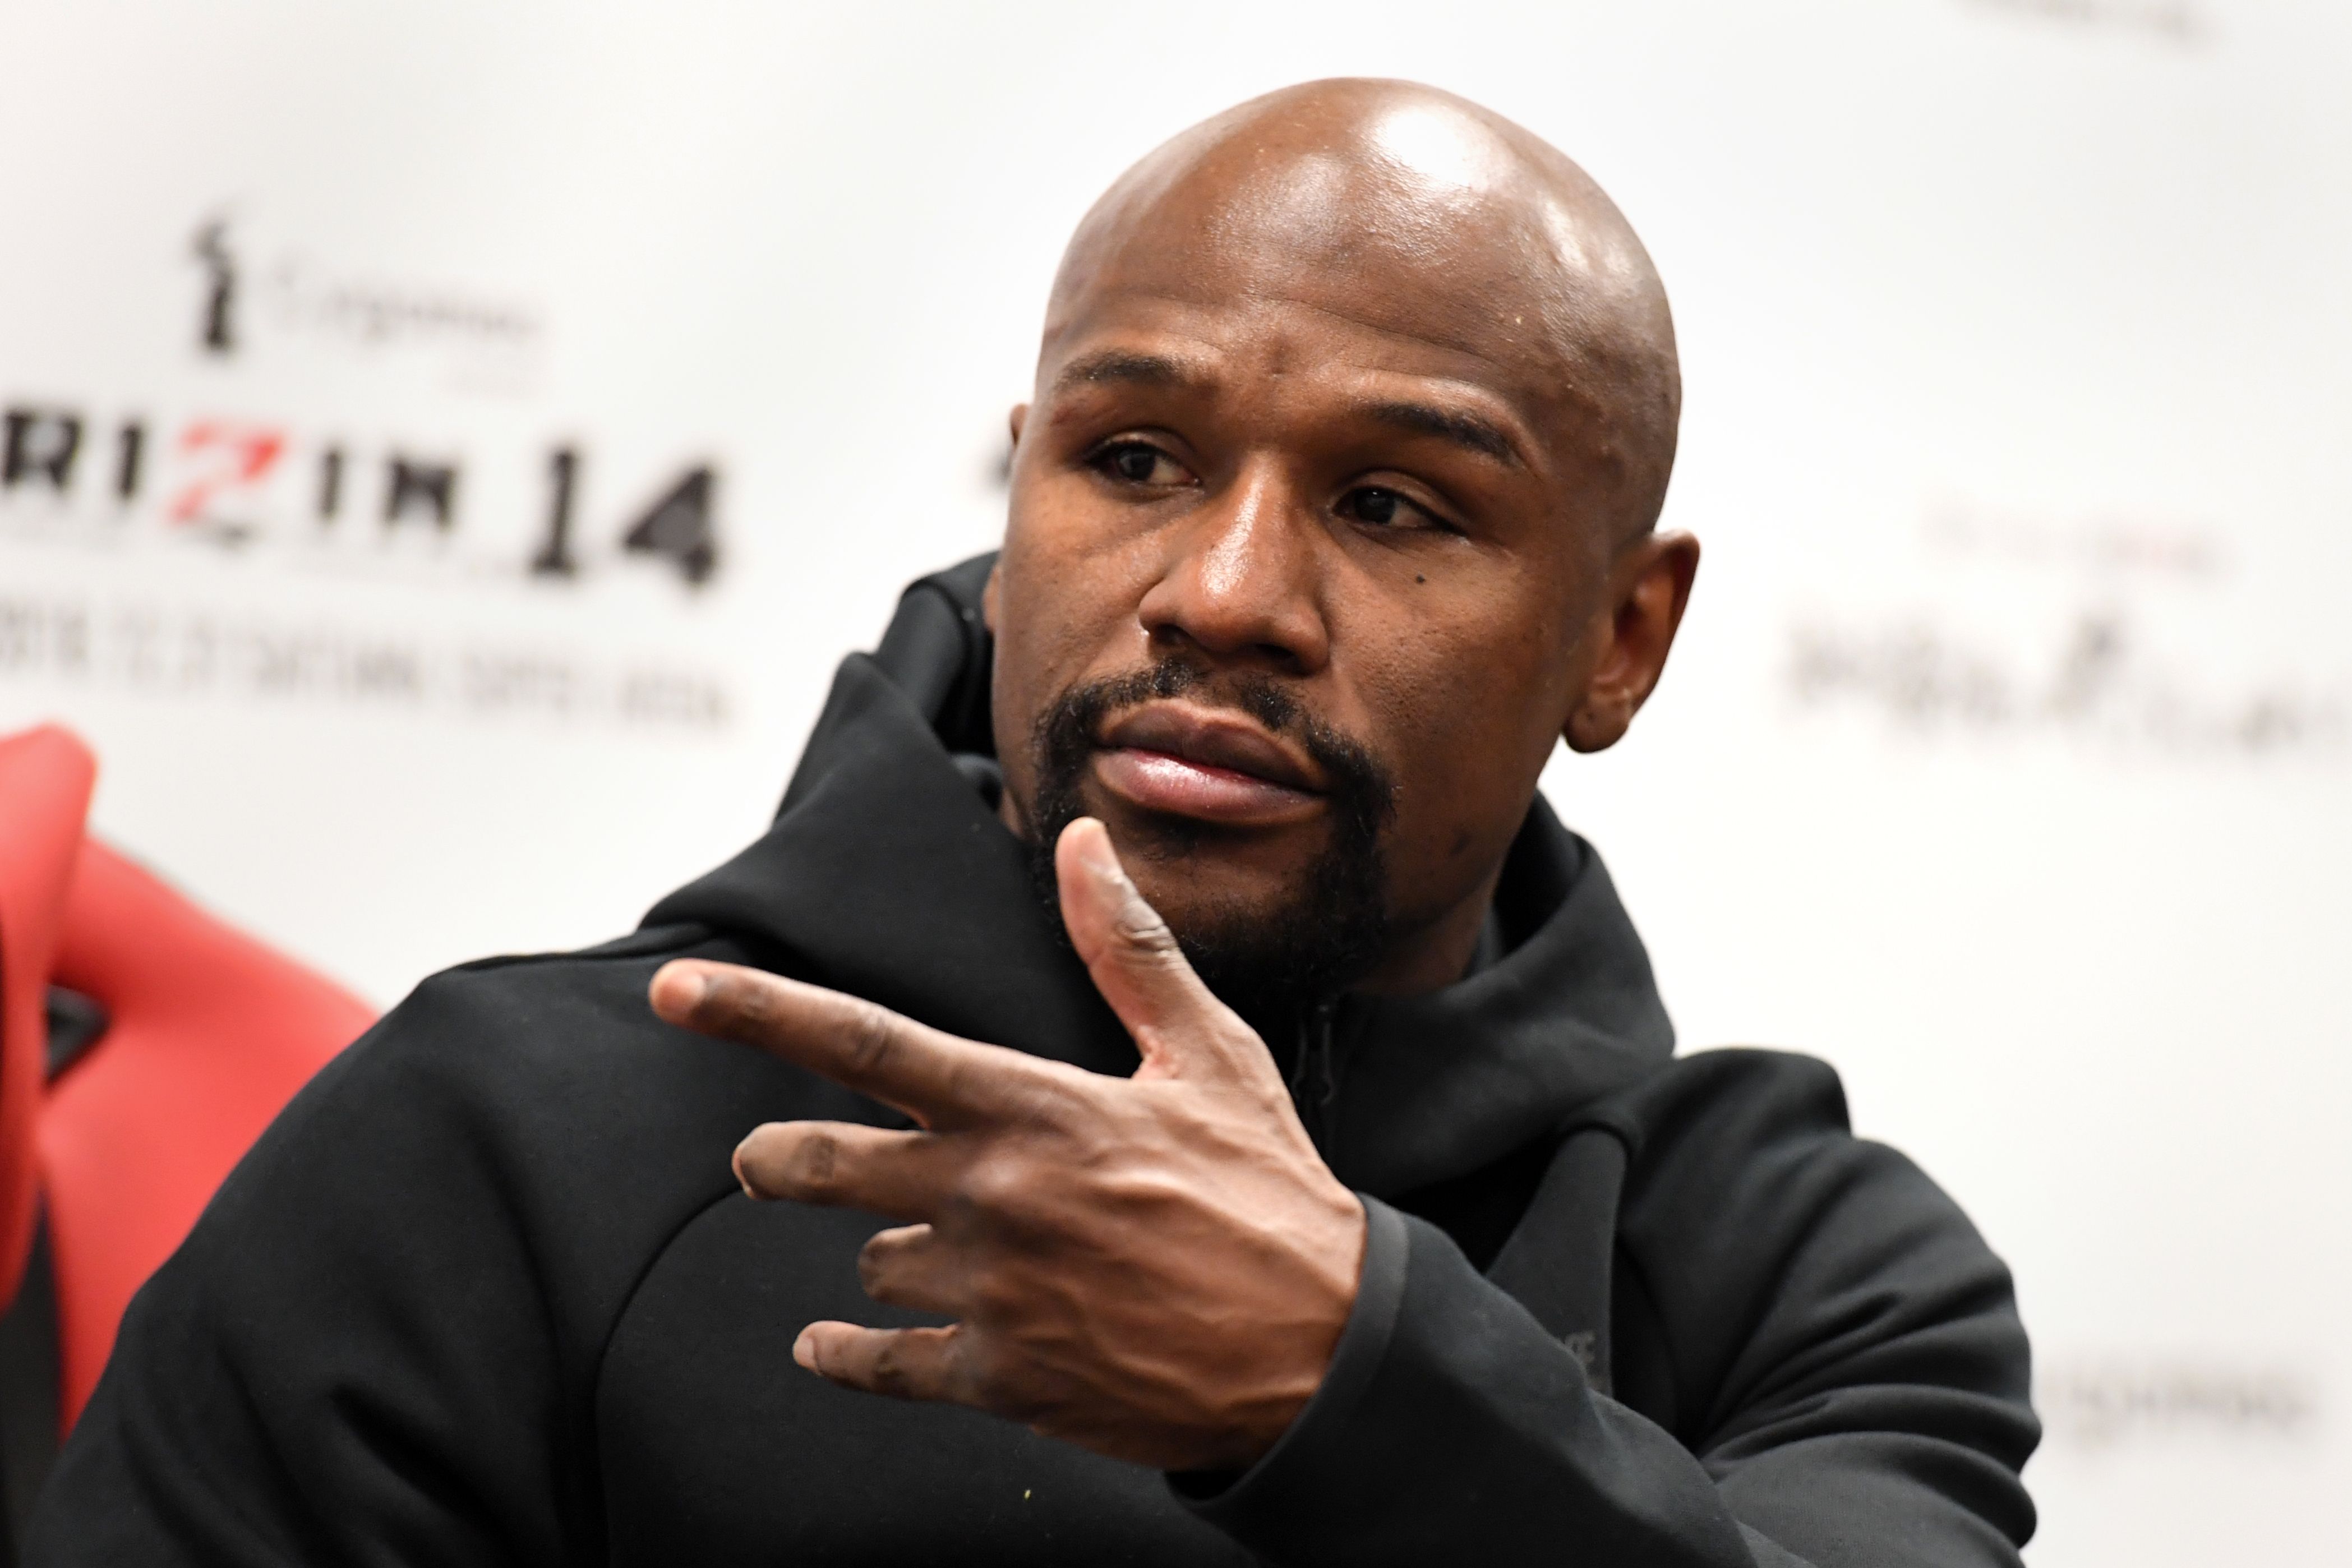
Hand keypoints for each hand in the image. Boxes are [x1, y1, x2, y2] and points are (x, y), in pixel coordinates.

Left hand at [647, 817, 1366, 1471]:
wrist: (1320, 1352)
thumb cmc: (1270, 1193)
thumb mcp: (1211, 1054)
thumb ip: (1126, 949)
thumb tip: (1082, 841)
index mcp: (1031, 1105)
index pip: (866, 1042)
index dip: (759, 1011)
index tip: (677, 989)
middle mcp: (991, 1194)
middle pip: (821, 1164)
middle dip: (776, 1160)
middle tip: (765, 1160)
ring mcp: (990, 1291)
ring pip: (870, 1261)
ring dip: (884, 1252)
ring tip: (942, 1252)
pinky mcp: (1000, 1376)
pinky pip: (879, 1363)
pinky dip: (847, 1353)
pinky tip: (833, 1345)